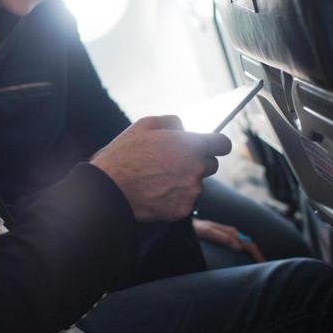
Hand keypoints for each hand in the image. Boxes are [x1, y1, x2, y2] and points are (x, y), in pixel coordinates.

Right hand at [91, 115, 231, 222]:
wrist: (109, 189)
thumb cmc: (125, 155)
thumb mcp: (144, 125)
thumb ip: (171, 122)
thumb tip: (184, 128)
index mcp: (191, 146)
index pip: (223, 144)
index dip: (216, 144)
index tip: (211, 146)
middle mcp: (196, 169)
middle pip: (210, 165)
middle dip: (197, 162)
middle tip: (173, 163)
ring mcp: (190, 192)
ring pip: (196, 184)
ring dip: (184, 181)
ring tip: (157, 179)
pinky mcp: (182, 210)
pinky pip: (185, 201)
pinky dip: (174, 198)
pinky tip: (155, 192)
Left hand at [192, 219, 264, 263]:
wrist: (186, 224)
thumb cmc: (195, 228)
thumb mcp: (207, 232)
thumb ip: (222, 237)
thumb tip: (239, 247)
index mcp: (231, 232)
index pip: (249, 245)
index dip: (257, 255)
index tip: (263, 264)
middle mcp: (232, 233)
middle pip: (249, 245)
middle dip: (257, 255)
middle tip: (264, 267)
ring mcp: (228, 235)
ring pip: (245, 245)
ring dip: (252, 254)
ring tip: (256, 265)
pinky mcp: (224, 238)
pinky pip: (238, 245)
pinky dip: (245, 252)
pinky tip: (243, 259)